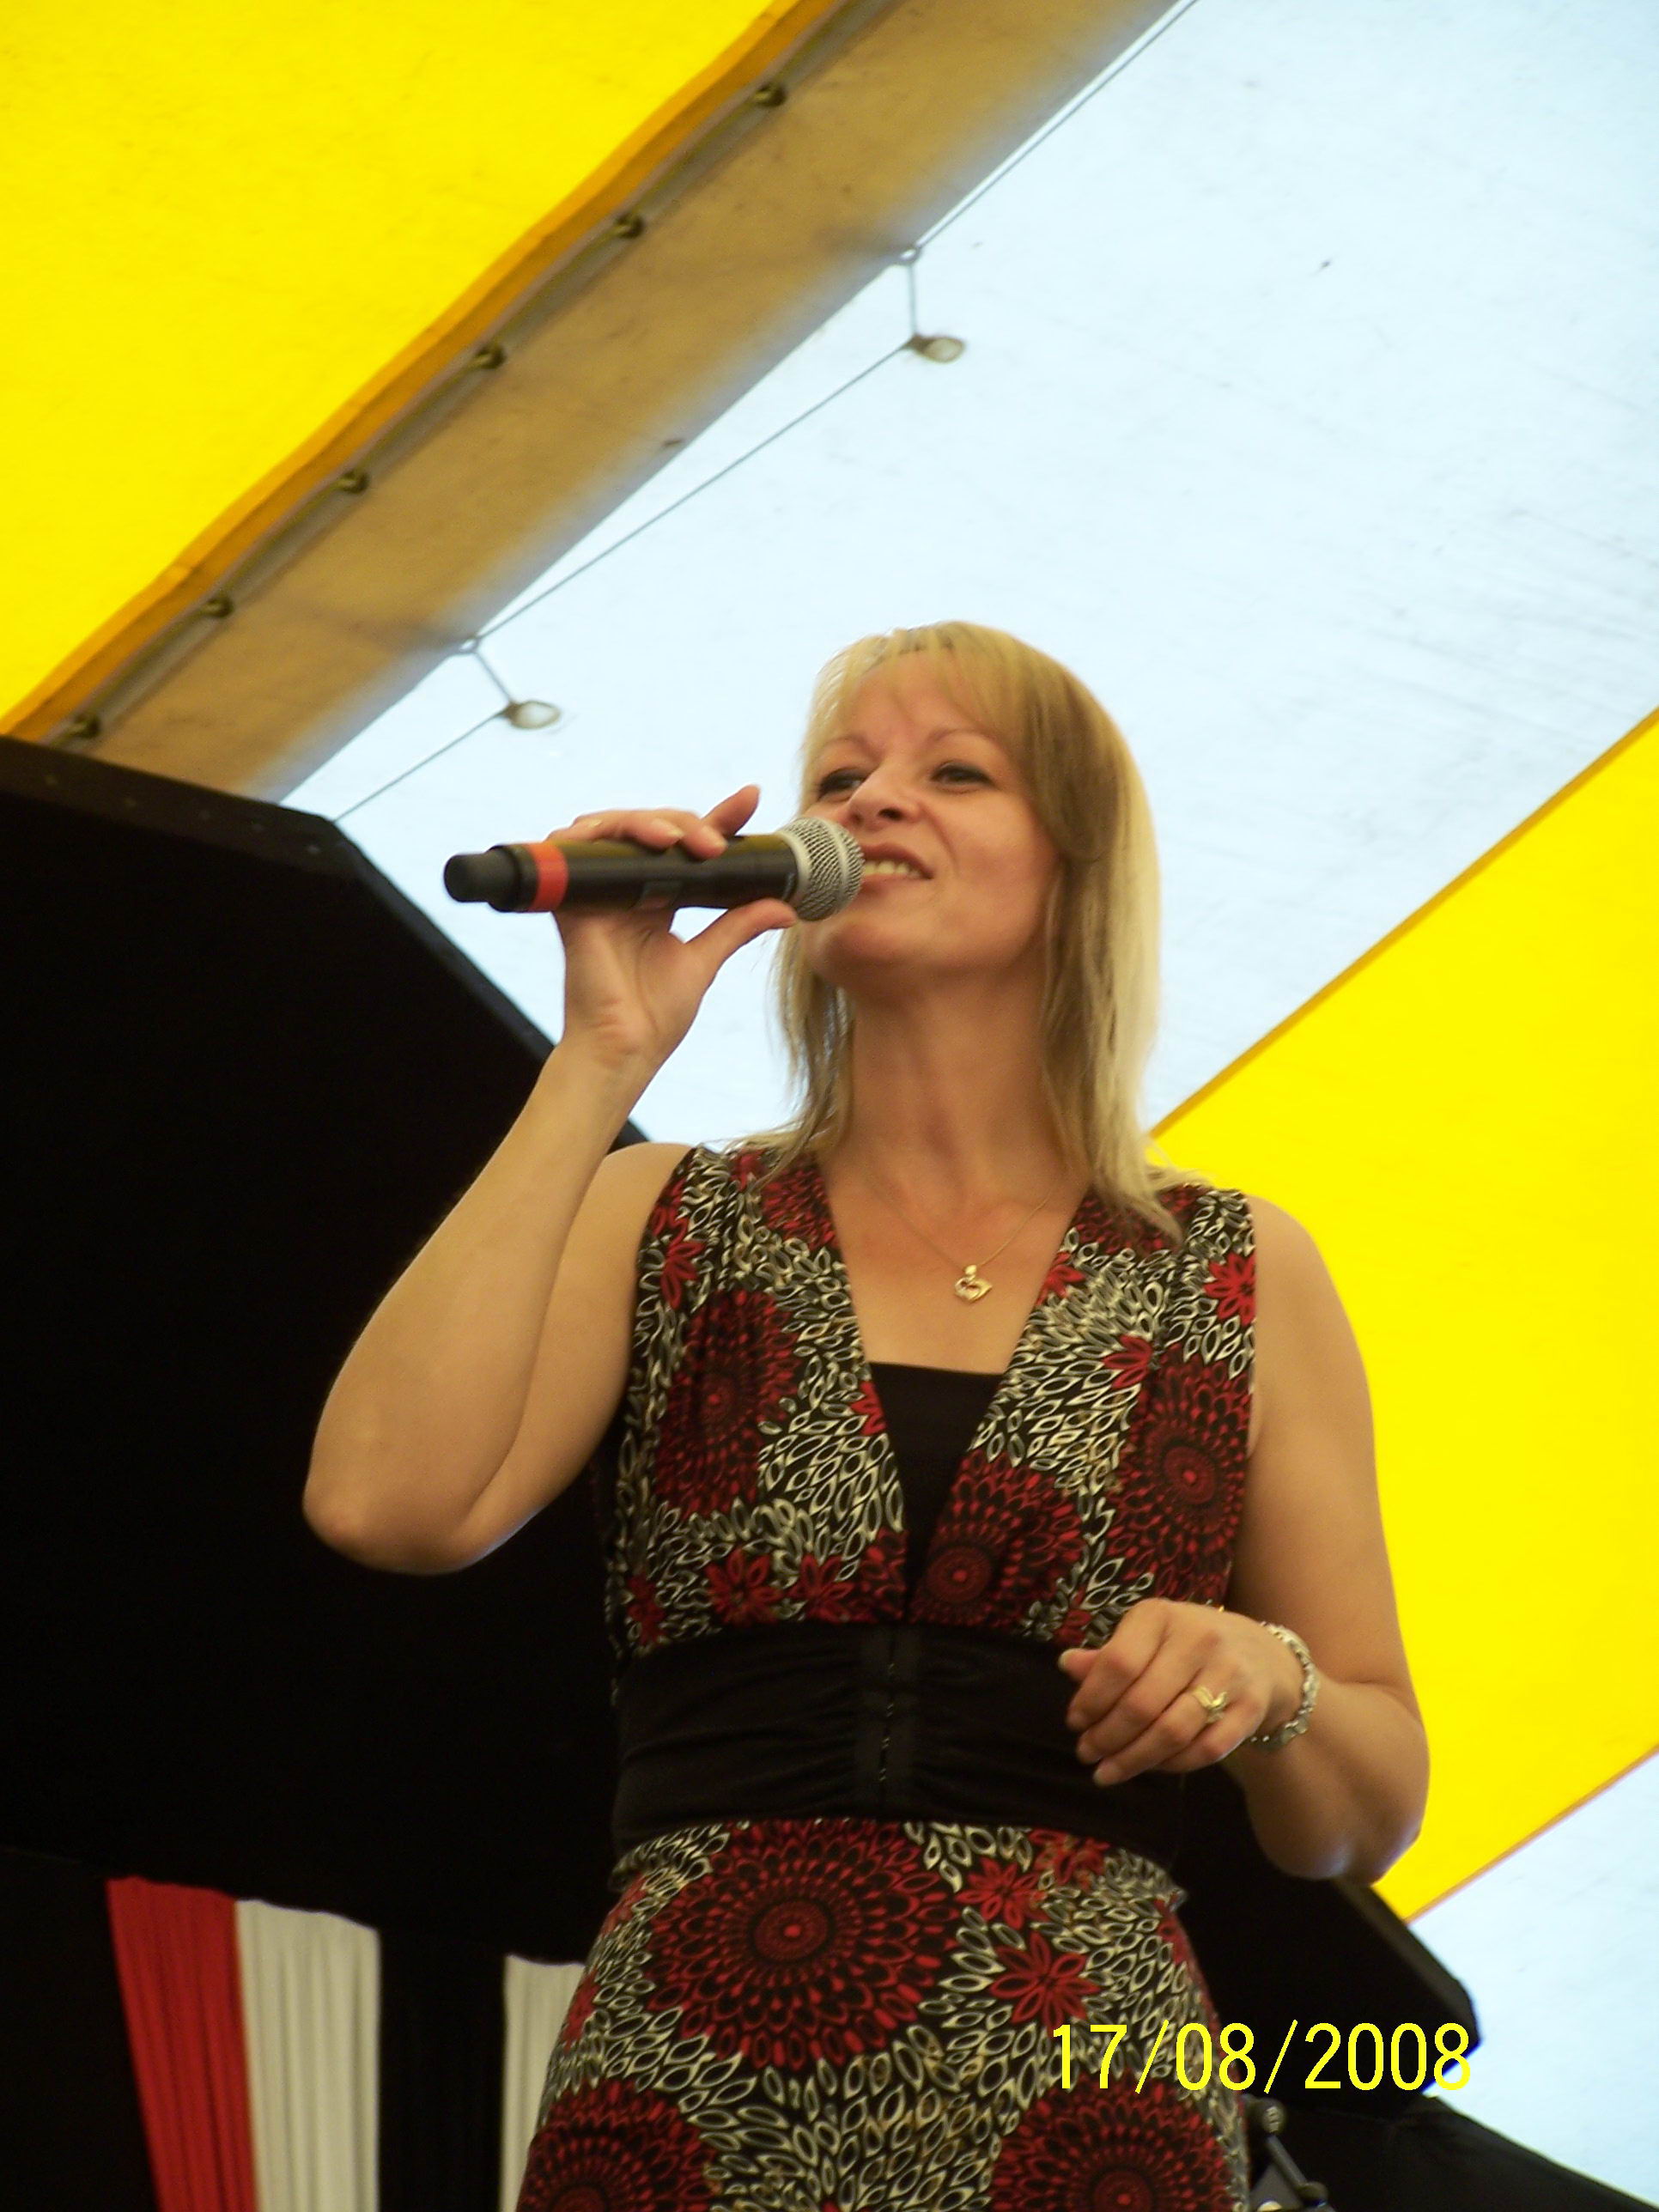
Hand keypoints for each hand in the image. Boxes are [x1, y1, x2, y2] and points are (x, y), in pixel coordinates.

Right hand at [552, 784, 796, 1078]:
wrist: (625, 1049)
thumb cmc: (656, 1016)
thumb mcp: (706, 960)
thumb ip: (739, 926)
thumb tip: (787, 907)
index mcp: (656, 898)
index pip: (687, 845)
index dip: (717, 818)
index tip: (752, 799)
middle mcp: (625, 888)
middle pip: (652, 827)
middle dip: (687, 822)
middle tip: (718, 842)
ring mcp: (597, 891)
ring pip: (616, 827)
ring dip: (651, 821)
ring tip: (686, 840)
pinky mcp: (572, 901)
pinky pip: (575, 848)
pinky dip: (605, 832)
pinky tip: (646, 841)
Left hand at [1056, 1599, 1304, 1784]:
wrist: (1262, 1655)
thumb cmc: (1188, 1645)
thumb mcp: (1148, 1636)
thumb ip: (1109, 1655)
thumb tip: (1067, 1665)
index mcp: (1161, 1616)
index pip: (1118, 1663)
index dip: (1091, 1699)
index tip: (1075, 1722)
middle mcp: (1198, 1639)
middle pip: (1142, 1703)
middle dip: (1107, 1737)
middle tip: (1087, 1754)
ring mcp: (1229, 1673)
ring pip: (1172, 1731)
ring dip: (1134, 1759)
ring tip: (1108, 1772)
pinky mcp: (1251, 1707)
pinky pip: (1205, 1750)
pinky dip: (1172, 1765)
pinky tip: (1150, 1768)